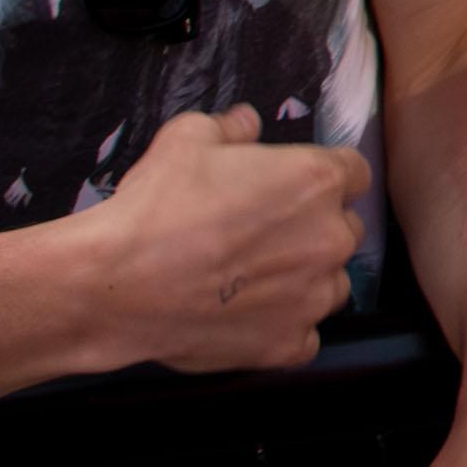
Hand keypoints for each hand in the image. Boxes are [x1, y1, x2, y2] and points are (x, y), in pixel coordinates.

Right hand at [67, 107, 368, 372]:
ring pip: (329, 285)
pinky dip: (281, 330)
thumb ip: (230, 127)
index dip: (321, 179)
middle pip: (343, 230)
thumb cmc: (155, 206)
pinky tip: (244, 319)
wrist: (115, 284)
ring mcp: (313, 296)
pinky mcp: (289, 344)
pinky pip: (303, 336)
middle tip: (260, 237)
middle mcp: (330, 238)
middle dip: (312, 230)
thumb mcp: (187, 139)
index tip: (291, 189)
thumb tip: (247, 121)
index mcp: (317, 181)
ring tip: (249, 281)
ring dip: (302, 281)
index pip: (352, 174)